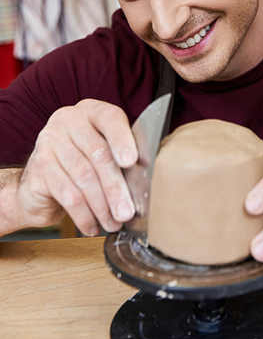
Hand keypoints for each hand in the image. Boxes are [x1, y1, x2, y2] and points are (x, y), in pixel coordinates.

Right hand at [15, 99, 137, 235]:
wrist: (41, 183)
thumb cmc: (83, 164)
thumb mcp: (104, 152)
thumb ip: (123, 156)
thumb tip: (148, 178)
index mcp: (91, 111)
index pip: (110, 118)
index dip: (123, 139)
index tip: (132, 161)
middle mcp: (68, 120)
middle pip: (98, 154)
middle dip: (116, 187)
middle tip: (128, 211)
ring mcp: (49, 141)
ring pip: (84, 177)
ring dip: (102, 206)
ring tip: (114, 223)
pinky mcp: (37, 166)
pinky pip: (67, 194)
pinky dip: (83, 215)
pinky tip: (92, 227)